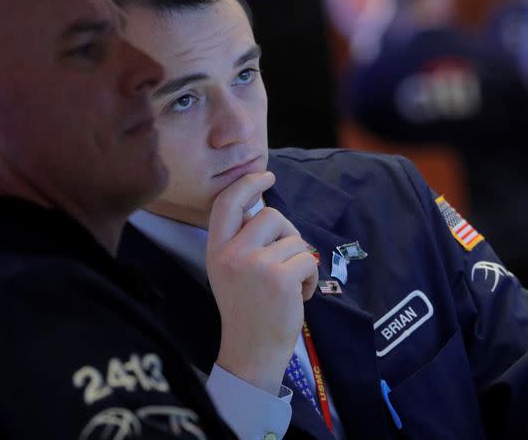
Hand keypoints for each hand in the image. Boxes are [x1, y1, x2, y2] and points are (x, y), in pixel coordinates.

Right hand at [207, 171, 318, 393]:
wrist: (251, 352)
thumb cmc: (247, 311)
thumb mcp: (230, 272)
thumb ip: (242, 242)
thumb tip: (267, 211)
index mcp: (216, 250)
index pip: (226, 203)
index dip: (247, 184)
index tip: (266, 176)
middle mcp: (232, 253)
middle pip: (271, 215)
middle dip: (288, 233)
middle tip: (287, 260)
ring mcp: (256, 265)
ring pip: (295, 240)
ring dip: (300, 262)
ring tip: (288, 288)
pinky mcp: (281, 278)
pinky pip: (309, 260)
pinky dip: (311, 278)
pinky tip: (298, 297)